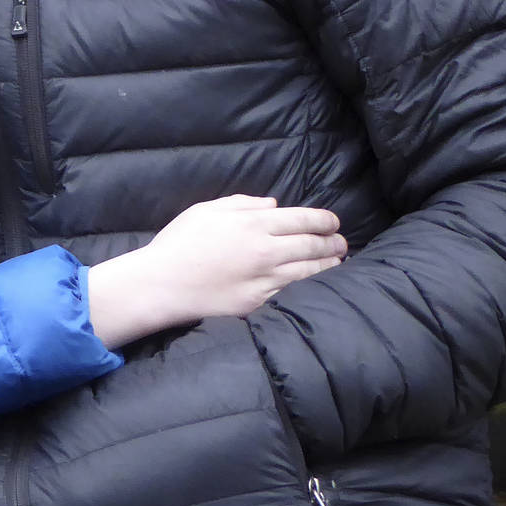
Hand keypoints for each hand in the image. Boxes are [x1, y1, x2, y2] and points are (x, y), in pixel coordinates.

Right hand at [87, 194, 345, 347]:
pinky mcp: (259, 302)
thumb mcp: (206, 210)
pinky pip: (291, 291)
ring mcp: (264, 279)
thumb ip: (242, 203)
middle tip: (342, 240)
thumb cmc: (179, 242)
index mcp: (252, 223)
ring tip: (339, 260)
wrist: (163, 284)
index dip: (322, 219)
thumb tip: (274, 204)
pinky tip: (317, 282)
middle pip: (311, 244)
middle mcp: (265, 251)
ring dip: (328, 264)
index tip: (334, 221)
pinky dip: (309, 285)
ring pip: (308, 270)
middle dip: (332, 241)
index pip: (301, 219)